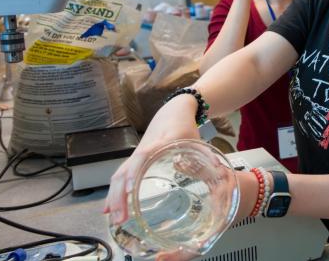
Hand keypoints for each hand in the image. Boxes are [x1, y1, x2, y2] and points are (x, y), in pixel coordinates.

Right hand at [103, 96, 199, 225]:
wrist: (174, 110)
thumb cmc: (184, 125)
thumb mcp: (196, 139)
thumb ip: (206, 155)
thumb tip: (218, 170)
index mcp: (158, 144)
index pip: (142, 157)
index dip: (134, 172)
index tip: (130, 188)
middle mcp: (143, 150)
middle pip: (124, 172)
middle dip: (119, 195)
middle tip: (121, 218)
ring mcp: (137, 156)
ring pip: (119, 176)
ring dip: (115, 197)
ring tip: (115, 218)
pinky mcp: (135, 160)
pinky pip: (120, 176)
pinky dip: (114, 192)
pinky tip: (110, 208)